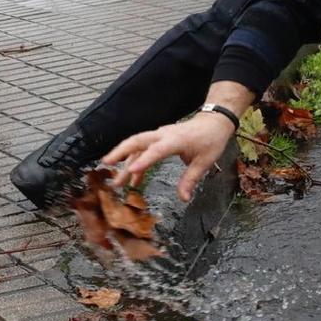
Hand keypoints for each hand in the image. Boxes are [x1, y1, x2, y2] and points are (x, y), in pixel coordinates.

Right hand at [102, 112, 237, 201]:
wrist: (213, 122)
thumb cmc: (210, 139)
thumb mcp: (204, 162)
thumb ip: (191, 179)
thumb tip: (183, 199)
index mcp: (176, 140)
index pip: (156, 150)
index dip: (143, 161)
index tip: (130, 171)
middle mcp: (163, 135)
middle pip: (136, 141)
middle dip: (120, 152)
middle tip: (107, 164)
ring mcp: (159, 136)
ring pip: (136, 146)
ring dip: (124, 161)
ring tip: (116, 179)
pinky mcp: (158, 140)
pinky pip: (143, 150)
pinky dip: (137, 164)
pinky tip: (133, 179)